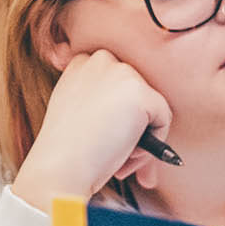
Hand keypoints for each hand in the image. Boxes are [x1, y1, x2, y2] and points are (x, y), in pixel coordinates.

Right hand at [10, 50, 173, 211]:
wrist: (61, 165)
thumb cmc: (67, 149)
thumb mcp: (79, 113)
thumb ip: (103, 104)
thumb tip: (136, 120)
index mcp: (82, 63)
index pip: (120, 82)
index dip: (122, 112)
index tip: (111, 136)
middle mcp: (102, 60)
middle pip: (138, 93)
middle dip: (136, 127)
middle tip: (125, 157)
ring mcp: (122, 73)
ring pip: (153, 107)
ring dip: (145, 138)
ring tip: (125, 160)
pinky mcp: (141, 93)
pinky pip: (164, 119)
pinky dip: (155, 143)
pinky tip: (129, 153)